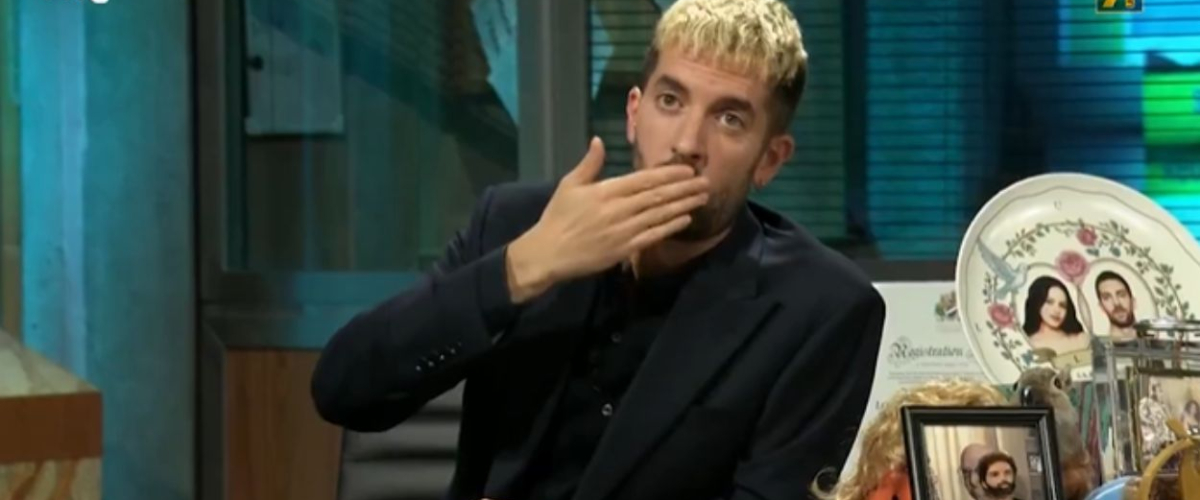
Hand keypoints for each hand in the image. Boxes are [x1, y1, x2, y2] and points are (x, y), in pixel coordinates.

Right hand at [506, 136, 708, 302]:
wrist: (549, 253)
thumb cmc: (558, 217)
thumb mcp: (569, 185)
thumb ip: (589, 164)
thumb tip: (599, 140)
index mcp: (606, 191)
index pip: (644, 179)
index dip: (669, 174)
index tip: (688, 170)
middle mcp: (618, 209)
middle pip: (658, 196)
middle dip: (684, 189)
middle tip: (706, 182)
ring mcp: (623, 230)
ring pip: (660, 215)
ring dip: (683, 205)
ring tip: (702, 198)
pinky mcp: (624, 249)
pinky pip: (653, 236)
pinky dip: (670, 227)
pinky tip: (685, 219)